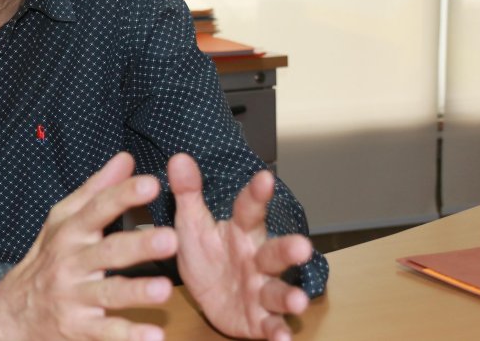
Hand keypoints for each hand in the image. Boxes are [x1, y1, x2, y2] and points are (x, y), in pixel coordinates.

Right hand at [0, 152, 176, 340]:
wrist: (11, 312)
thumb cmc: (48, 259)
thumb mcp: (64, 221)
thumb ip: (97, 190)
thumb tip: (126, 159)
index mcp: (71, 233)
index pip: (97, 210)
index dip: (123, 196)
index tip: (151, 183)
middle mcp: (71, 264)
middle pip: (107, 252)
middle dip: (138, 245)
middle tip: (170, 238)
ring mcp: (74, 298)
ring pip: (107, 293)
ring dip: (136, 292)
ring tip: (165, 289)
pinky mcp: (78, 329)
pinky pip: (106, 333)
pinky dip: (129, 337)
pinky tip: (154, 337)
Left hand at [169, 153, 311, 340]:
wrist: (205, 295)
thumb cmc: (206, 254)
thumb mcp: (191, 224)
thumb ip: (188, 193)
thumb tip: (178, 157)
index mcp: (241, 232)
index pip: (250, 209)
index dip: (257, 194)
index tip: (265, 177)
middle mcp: (257, 260)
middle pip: (276, 253)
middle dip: (289, 251)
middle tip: (301, 246)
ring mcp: (261, 290)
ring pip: (278, 291)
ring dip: (289, 296)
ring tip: (297, 301)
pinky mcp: (258, 319)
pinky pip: (270, 325)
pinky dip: (277, 332)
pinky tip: (282, 338)